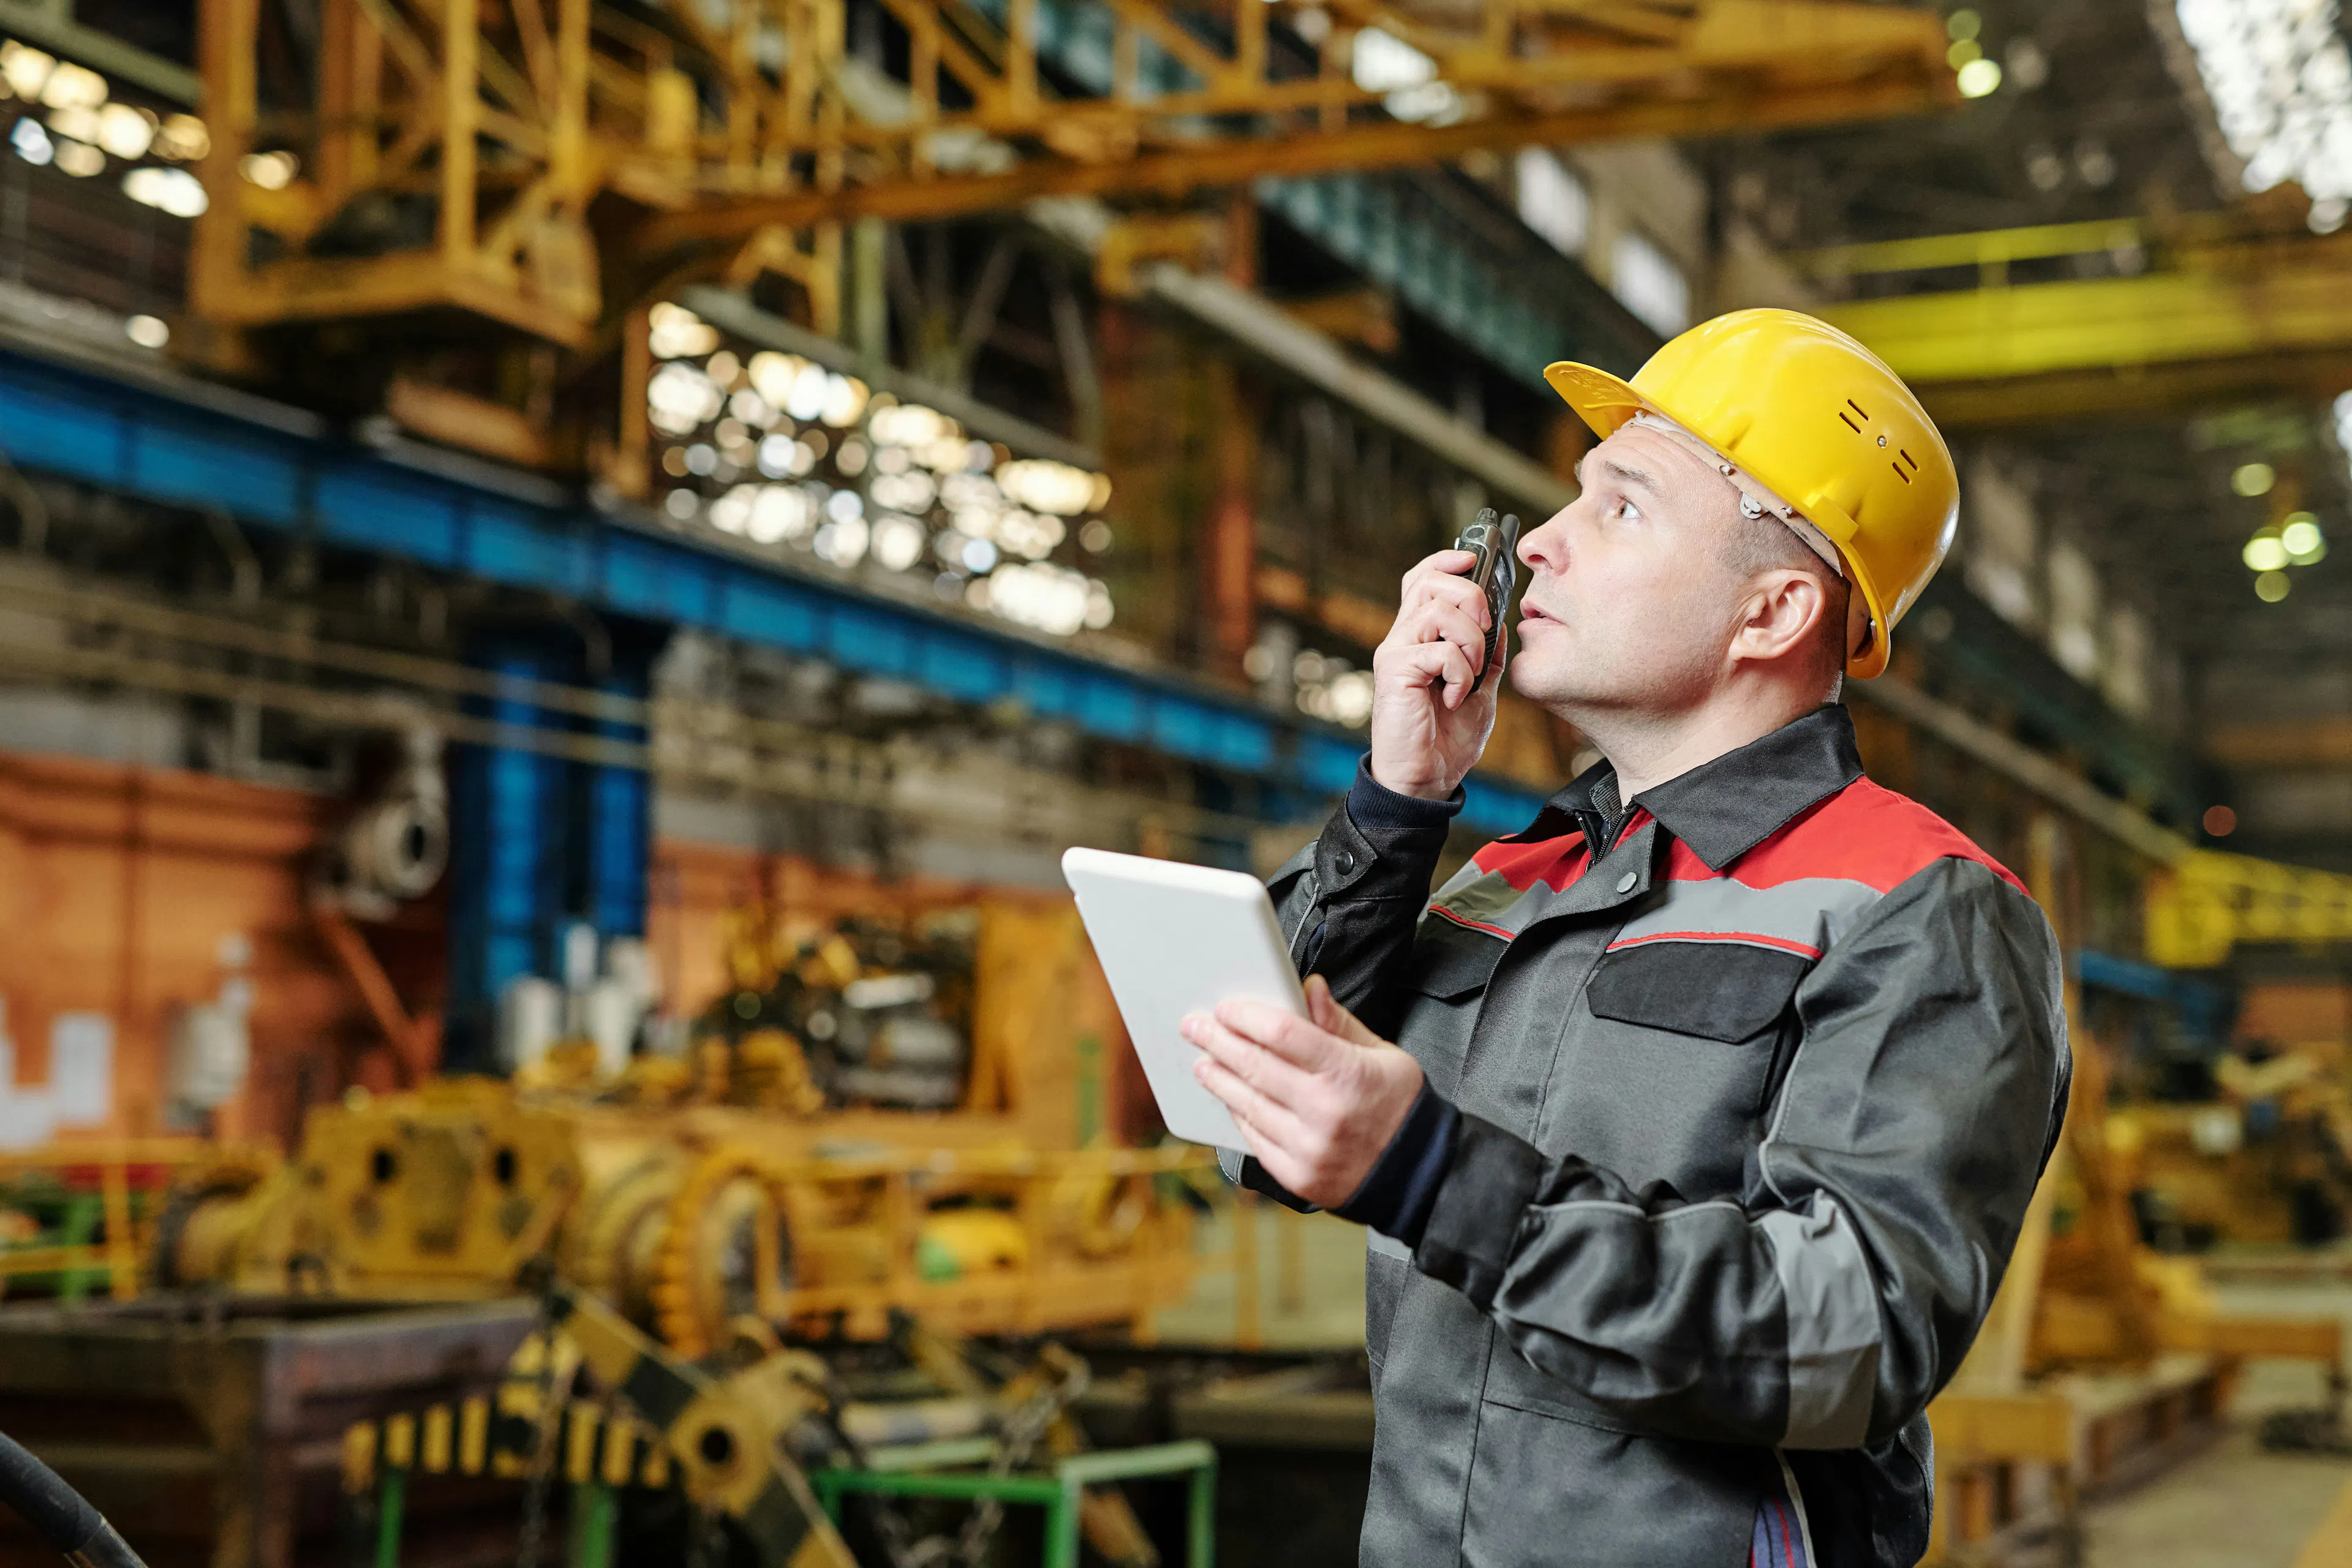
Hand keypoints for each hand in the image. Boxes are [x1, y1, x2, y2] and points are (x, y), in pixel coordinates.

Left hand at [1183, 975, 1425, 1207]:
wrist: (1421, 1175)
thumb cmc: (1401, 1108)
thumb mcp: (1384, 1055)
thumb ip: (1340, 1023)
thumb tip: (1309, 989)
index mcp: (1348, 1073)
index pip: (1282, 1033)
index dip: (1246, 1016)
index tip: (1226, 1008)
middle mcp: (1324, 1111)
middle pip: (1255, 1066)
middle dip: (1218, 1042)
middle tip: (1195, 1027)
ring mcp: (1308, 1148)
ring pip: (1248, 1105)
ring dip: (1219, 1079)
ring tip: (1203, 1062)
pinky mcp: (1298, 1177)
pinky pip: (1255, 1140)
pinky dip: (1239, 1115)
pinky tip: (1230, 1098)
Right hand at [1370, 548, 1502, 799]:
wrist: (1425, 779)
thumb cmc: (1446, 739)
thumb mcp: (1481, 690)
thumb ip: (1488, 656)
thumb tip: (1500, 622)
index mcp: (1420, 637)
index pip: (1423, 578)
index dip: (1447, 560)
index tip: (1475, 559)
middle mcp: (1402, 637)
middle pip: (1428, 581)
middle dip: (1469, 595)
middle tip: (1484, 629)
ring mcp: (1395, 652)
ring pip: (1437, 610)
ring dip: (1470, 640)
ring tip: (1472, 673)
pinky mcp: (1395, 670)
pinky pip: (1439, 650)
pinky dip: (1460, 671)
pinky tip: (1455, 697)